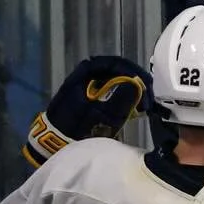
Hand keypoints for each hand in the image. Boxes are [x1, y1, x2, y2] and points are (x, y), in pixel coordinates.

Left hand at [24, 55, 151, 167]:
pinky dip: (127, 98)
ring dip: (133, 91)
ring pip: (118, 81)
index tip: (145, 86)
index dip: (133, 72)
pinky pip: (115, 92)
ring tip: (144, 106)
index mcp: (86, 73)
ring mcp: (91, 87)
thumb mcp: (100, 113)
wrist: (56, 140)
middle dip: (136, 83)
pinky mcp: (94, 99)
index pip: (115, 63)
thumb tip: (138, 85)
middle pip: (118, 71)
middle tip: (148, 98)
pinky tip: (135, 110)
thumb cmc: (75, 126)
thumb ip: (119, 99)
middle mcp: (89, 76)